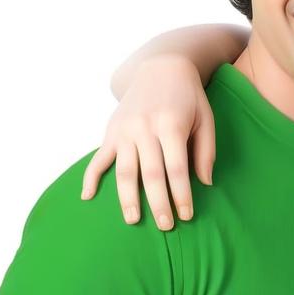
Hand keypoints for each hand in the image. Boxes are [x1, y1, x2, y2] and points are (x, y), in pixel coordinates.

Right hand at [80, 55, 214, 229]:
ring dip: (127, 198)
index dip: (182, 194)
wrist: (161, 68)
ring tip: (133, 220)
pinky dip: (90, 178)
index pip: (177, 169)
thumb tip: (206, 183)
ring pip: (124, 171)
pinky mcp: (111, 131)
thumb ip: (206, 151)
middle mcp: (144, 128)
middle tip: (166, 226)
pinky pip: (98, 159)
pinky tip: (87, 198)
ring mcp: (125, 130)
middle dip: (158, 203)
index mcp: (171, 125)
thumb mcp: (206, 119)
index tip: (187, 215)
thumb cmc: (189, 98)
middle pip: (151, 174)